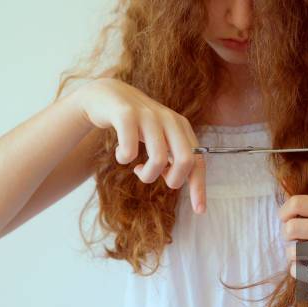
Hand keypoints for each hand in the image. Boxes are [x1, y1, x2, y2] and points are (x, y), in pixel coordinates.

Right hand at [74, 77, 205, 213]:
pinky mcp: (126, 114)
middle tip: (158, 178)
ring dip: (147, 174)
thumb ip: (172, 157)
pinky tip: (122, 155)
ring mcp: (149, 116)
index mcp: (182, 128)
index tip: (199, 210)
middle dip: (173, 180)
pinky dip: (125, 159)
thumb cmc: (137, 125)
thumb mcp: (160, 139)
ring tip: (138, 169)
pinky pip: (130, 148)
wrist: (107, 96)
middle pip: (186, 160)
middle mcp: (169, 120)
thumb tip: (178, 181)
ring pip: (159, 159)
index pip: (198, 161)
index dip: (199, 187)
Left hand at [278, 194, 307, 277]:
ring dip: (292, 254)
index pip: (297, 202)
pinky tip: (307, 266)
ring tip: (304, 253)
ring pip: (292, 252)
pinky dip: (296, 269)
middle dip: (286, 234)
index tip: (286, 219)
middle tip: (294, 238)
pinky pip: (297, 270)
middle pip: (291, 228)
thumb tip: (281, 196)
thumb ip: (306, 207)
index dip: (284, 212)